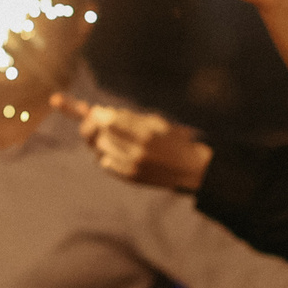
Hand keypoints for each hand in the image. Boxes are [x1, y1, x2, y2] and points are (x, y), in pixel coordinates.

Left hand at [52, 96, 212, 190]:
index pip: (112, 122)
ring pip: (100, 150)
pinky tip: (115, 149)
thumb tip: (102, 111)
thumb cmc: (172, 140)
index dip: (100, 114)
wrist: (189, 169)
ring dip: (101, 140)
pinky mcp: (130, 178)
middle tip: (101, 122)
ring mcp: (133, 167)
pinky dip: (105, 154)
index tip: (97, 110)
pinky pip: (105, 163)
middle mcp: (138, 152)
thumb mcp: (157, 122)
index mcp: (147, 134)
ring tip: (110, 135)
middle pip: (102, 136)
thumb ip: (130, 117)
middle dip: (99, 127)